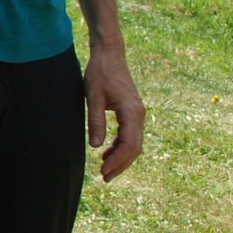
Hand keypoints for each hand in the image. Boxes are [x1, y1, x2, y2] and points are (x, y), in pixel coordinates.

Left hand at [84, 42, 144, 181]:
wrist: (110, 55)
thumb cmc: (100, 72)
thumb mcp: (93, 96)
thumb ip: (95, 121)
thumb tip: (96, 147)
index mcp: (132, 112)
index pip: (129, 144)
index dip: (118, 161)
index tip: (104, 171)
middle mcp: (139, 114)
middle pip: (134, 148)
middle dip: (120, 164)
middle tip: (104, 177)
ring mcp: (138, 113)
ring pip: (134, 143)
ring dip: (121, 157)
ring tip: (104, 168)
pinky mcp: (132, 112)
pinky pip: (130, 135)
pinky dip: (120, 146)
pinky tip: (107, 152)